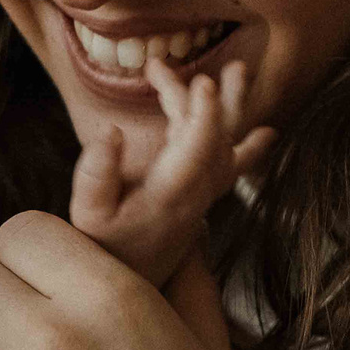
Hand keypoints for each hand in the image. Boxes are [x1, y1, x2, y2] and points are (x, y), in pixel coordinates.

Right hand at [71, 56, 275, 289]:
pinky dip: (234, 137)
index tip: (201, 82)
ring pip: (225, 146)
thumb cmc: (103, 246)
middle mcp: (194, 193)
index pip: (196, 149)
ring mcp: (201, 195)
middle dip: (226, 102)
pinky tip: (262, 131)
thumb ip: (96, 173)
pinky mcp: (198, 194)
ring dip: (233, 109)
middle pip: (221, 141)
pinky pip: (224, 160)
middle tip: (234, 67)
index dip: (203, 114)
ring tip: (239, 73)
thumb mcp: (87, 214)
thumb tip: (111, 131)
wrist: (128, 282)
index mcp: (169, 194)